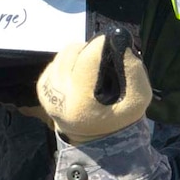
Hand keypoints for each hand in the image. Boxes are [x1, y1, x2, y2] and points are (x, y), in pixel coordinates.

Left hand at [35, 33, 150, 143]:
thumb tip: (121, 44)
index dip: (100, 44)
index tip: (111, 39)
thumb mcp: (137, 100)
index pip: (87, 60)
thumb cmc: (118, 118)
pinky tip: (81, 73)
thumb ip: (134, 72)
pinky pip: (56, 62)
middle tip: (103, 55)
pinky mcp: (42, 88)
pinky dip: (70, 61)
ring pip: (63, 54)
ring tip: (93, 66)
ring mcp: (47, 92)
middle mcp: (58, 96)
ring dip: (79, 53)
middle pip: (72, 52)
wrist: (93, 139)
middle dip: (89, 48)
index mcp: (80, 102)